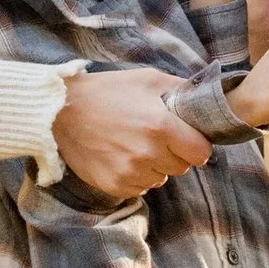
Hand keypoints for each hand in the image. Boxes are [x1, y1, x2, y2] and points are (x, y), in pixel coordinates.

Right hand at [52, 65, 211, 196]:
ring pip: (161, 179)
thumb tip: (207, 99)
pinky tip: (121, 157)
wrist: (61, 112)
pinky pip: (140, 187)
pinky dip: (136, 176)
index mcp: (161, 126)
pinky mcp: (114, 185)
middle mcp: (148, 153)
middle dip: (175, 154)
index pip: (201, 152)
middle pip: (182, 167)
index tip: (188, 138)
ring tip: (134, 145)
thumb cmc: (107, 92)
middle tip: (155, 137)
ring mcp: (130, 172)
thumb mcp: (147, 80)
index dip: (197, 145)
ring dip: (154, 166)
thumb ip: (181, 89)